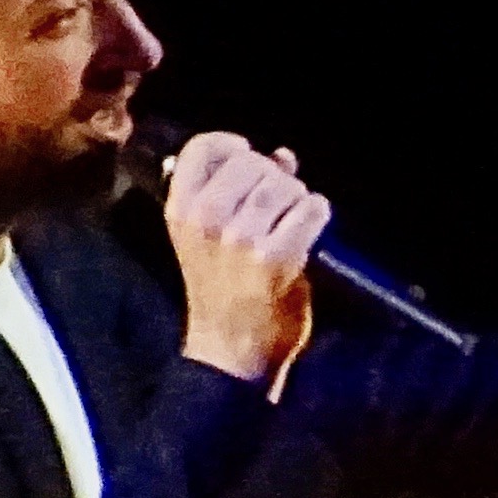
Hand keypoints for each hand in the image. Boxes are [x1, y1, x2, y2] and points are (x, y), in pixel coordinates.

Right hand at [165, 132, 329, 387]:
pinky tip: (312, 225)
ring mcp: (239, 239)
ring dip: (297, 196)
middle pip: (250, 163)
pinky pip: (309, 210)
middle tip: (278, 202)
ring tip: (294, 218)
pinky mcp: (274, 259)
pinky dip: (317, 212)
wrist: (232, 351)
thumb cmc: (224, 292)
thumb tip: (282, 155)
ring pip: (283, 185)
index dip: (233, 145)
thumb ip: (243, 191)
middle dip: (273, 176)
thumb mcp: (213, 237)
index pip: (203, 147)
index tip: (251, 156)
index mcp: (180, 209)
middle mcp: (205, 219)